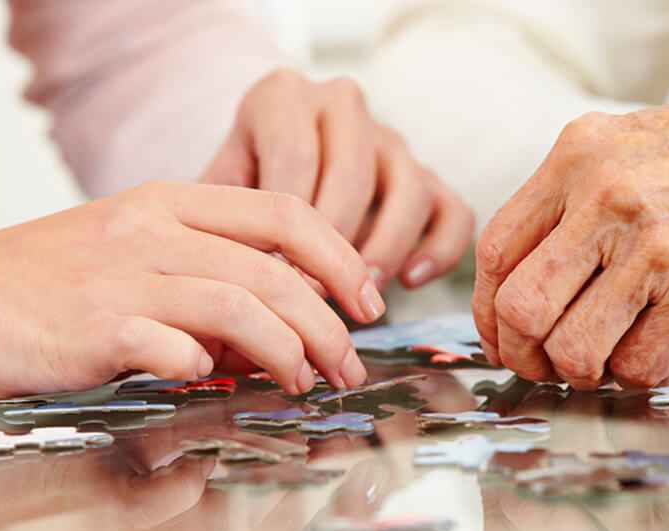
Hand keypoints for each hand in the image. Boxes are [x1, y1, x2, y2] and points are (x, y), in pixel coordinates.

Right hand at [0, 182, 383, 398]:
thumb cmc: (36, 287)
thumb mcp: (124, 254)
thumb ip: (199, 272)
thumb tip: (277, 324)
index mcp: (164, 202)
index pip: (283, 211)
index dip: (339, 256)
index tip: (367, 300)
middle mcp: (150, 230)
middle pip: (276, 268)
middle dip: (329, 322)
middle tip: (348, 364)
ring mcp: (121, 278)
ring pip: (242, 305)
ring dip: (290, 351)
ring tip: (306, 383)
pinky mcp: (93, 330)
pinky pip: (177, 349)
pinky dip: (209, 371)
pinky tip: (214, 387)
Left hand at [202, 69, 474, 288]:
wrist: (269, 174)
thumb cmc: (237, 192)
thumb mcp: (215, 190)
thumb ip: (222, 219)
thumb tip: (238, 280)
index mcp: (283, 97)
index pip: (295, 155)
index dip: (287, 225)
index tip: (276, 277)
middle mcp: (343, 107)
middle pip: (354, 170)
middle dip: (335, 241)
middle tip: (316, 295)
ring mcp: (392, 142)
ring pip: (410, 188)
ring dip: (386, 247)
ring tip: (360, 294)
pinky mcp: (430, 179)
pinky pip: (454, 212)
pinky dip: (440, 249)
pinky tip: (410, 281)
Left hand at [474, 80, 668, 387]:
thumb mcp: (636, 142)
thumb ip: (574, 198)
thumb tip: (522, 278)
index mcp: (581, 154)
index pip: (496, 251)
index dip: (489, 309)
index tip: (502, 334)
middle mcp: (610, 196)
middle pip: (522, 309)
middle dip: (525, 355)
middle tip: (546, 365)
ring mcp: (659, 246)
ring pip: (575, 350)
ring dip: (583, 373)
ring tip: (605, 361)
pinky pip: (640, 366)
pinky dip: (638, 376)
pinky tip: (654, 353)